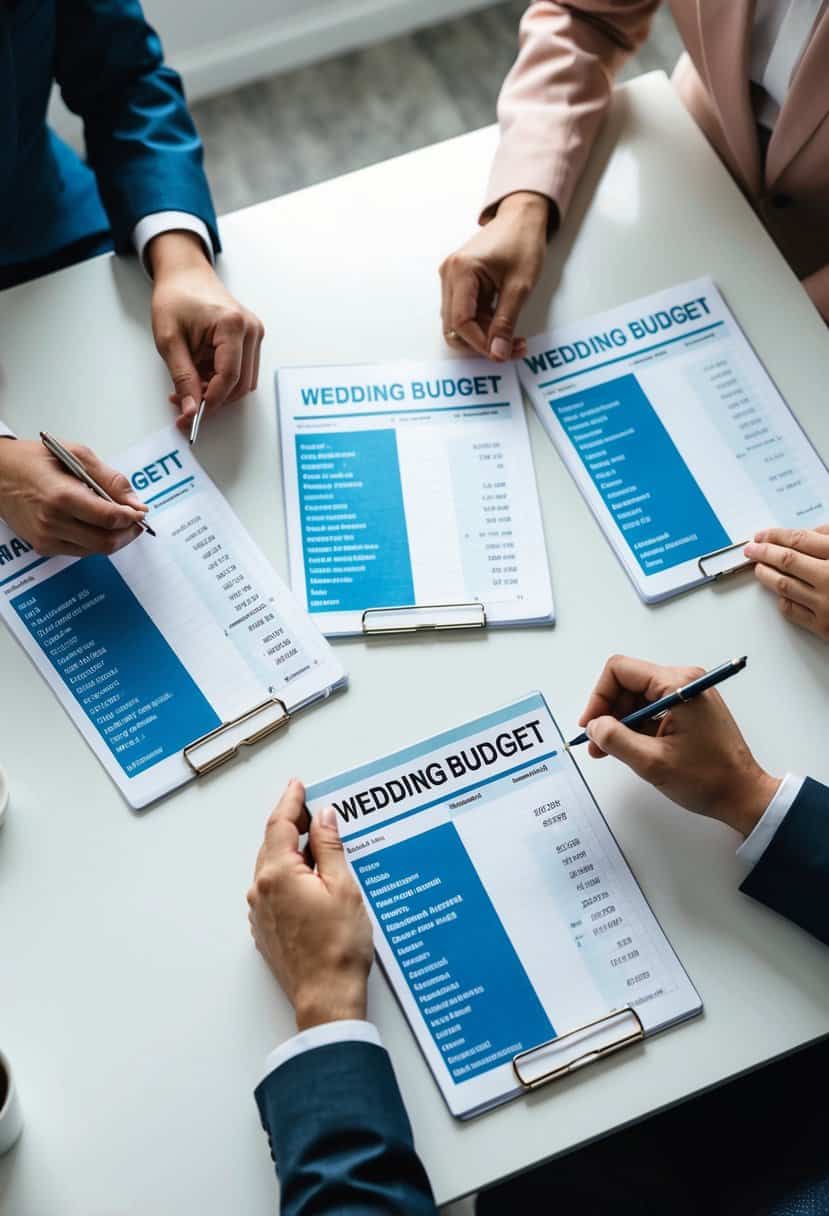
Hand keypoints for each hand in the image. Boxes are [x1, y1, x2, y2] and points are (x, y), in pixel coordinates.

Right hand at [0, 438, 146, 555]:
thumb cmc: (33, 460)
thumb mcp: (76, 455)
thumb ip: (109, 479)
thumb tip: (134, 502)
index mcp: (61, 496)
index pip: (108, 518)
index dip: (131, 518)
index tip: (140, 511)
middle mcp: (52, 522)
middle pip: (106, 541)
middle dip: (128, 533)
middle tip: (136, 521)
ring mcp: (46, 538)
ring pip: (96, 549)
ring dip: (113, 538)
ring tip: (117, 520)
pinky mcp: (43, 547)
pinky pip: (80, 551)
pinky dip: (94, 540)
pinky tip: (94, 524)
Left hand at [148, 232, 265, 434]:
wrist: (184, 274)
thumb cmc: (176, 297)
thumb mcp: (169, 340)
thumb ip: (182, 377)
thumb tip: (190, 409)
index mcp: (232, 325)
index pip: (229, 377)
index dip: (211, 400)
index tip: (191, 414)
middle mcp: (250, 330)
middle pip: (241, 384)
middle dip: (213, 399)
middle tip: (185, 402)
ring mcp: (254, 334)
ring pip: (243, 382)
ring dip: (217, 391)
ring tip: (190, 383)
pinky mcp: (251, 339)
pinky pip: (242, 371)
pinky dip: (221, 380)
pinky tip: (201, 373)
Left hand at [247, 779, 373, 1030]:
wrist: (327, 998)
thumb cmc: (338, 948)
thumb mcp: (343, 887)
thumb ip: (330, 848)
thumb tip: (324, 818)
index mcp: (277, 875)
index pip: (280, 825)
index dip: (290, 801)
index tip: (298, 786)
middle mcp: (261, 891)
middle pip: (273, 845)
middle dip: (293, 825)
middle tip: (314, 811)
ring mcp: (261, 913)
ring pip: (273, 868)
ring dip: (293, 852)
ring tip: (320, 845)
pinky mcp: (266, 930)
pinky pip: (275, 890)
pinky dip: (291, 876)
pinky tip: (313, 880)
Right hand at [439, 191, 549, 361]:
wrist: (521, 218)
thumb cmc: (522, 242)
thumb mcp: (520, 286)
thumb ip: (506, 322)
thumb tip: (498, 353)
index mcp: (461, 271)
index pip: (461, 322)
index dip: (481, 344)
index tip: (503, 354)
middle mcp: (449, 275)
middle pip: (454, 328)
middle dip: (481, 343)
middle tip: (511, 346)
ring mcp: (450, 279)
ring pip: (458, 324)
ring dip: (483, 335)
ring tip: (511, 334)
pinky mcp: (457, 283)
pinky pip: (463, 314)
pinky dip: (482, 324)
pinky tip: (502, 322)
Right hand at [579, 655, 779, 836]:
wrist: (743, 796)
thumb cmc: (709, 778)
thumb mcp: (652, 762)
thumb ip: (616, 740)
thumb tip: (594, 726)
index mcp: (677, 685)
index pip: (620, 671)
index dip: (599, 697)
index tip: (591, 725)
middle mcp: (684, 682)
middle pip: (628, 683)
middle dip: (608, 712)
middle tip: (597, 742)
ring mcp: (688, 695)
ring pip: (638, 697)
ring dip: (620, 722)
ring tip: (609, 750)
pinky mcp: (690, 709)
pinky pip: (652, 709)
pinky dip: (636, 726)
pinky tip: (629, 748)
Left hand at [744, 526, 828, 641]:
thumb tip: (809, 534)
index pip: (800, 540)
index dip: (777, 536)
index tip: (763, 535)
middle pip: (787, 561)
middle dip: (764, 552)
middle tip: (752, 549)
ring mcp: (826, 604)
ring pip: (784, 585)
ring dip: (766, 575)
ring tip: (759, 568)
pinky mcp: (823, 627)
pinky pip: (793, 611)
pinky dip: (782, 599)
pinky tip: (780, 593)